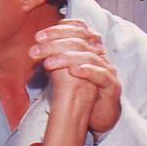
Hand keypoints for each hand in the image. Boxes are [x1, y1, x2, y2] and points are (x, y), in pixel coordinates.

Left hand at [30, 20, 120, 134]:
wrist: (98, 116)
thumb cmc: (79, 91)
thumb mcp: (63, 71)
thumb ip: (53, 58)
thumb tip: (34, 49)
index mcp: (89, 49)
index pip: (78, 29)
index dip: (60, 29)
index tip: (39, 36)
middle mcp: (100, 56)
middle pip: (81, 39)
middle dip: (56, 41)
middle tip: (37, 45)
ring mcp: (107, 69)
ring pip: (89, 56)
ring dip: (65, 57)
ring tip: (46, 64)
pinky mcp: (112, 86)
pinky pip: (101, 74)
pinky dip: (86, 70)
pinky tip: (72, 70)